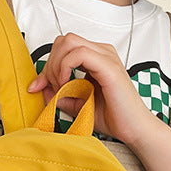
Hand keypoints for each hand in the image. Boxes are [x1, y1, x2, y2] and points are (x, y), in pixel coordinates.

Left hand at [27, 32, 158, 146]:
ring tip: (60, 86)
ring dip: (57, 65)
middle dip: (49, 64)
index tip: (36, 87)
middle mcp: (101, 52)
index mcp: (95, 58)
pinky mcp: (108, 66)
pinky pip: (79, 53)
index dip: (46, 65)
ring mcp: (106, 56)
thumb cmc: (113, 118)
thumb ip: (61, 96)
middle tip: (51, 87)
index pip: (64, 48)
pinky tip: (66, 84)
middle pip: (64, 40)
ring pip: (69, 41)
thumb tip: (41, 90)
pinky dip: (65, 67)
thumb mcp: (78, 106)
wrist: (134, 129)